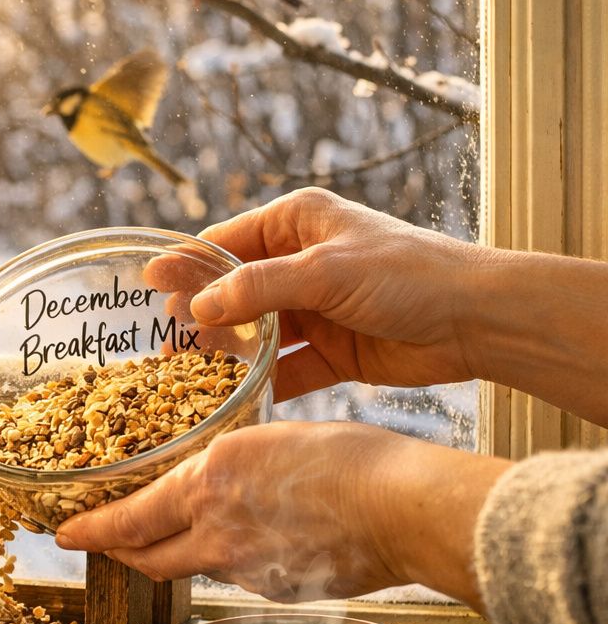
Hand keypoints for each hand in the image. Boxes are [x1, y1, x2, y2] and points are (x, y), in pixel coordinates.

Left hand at [54, 420, 508, 607]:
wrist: (405, 509)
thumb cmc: (352, 460)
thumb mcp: (270, 439)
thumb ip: (229, 468)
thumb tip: (216, 484)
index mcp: (207, 481)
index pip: (130, 519)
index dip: (92, 530)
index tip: (66, 534)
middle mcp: (215, 530)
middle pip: (147, 557)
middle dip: (119, 552)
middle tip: (104, 544)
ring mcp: (245, 567)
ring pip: (193, 567)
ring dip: (175, 556)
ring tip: (176, 540)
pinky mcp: (276, 590)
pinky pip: (240, 577)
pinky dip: (234, 563)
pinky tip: (254, 544)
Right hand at [190, 188, 495, 400]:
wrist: (477, 320)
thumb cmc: (408, 274)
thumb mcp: (323, 272)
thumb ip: (257, 289)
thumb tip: (198, 308)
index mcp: (296, 223)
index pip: (225, 243)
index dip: (185, 267)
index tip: (147, 287)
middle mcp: (299, 263)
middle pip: (233, 292)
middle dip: (200, 317)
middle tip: (163, 343)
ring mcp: (314, 309)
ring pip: (254, 333)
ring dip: (226, 354)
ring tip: (187, 376)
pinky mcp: (331, 351)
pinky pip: (283, 368)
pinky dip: (260, 383)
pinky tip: (231, 400)